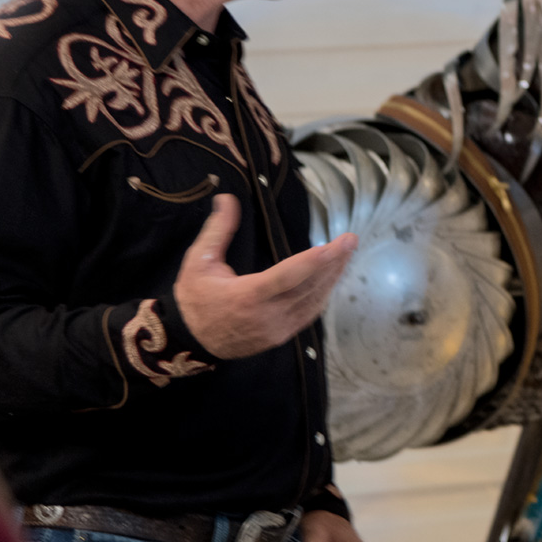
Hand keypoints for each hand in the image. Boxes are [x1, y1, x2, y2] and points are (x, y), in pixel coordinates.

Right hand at [174, 194, 357, 359]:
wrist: (191, 342)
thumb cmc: (195, 299)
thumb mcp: (199, 263)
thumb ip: (217, 231)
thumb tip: (227, 198)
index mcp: (247, 296)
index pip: (287, 277)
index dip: (314, 261)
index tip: (336, 245)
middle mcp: (267, 316)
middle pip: (309, 287)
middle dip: (333, 262)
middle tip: (350, 240)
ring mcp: (277, 329)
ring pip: (314, 301)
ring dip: (333, 276)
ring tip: (346, 252)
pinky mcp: (282, 336)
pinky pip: (310, 313)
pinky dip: (324, 293)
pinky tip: (332, 276)